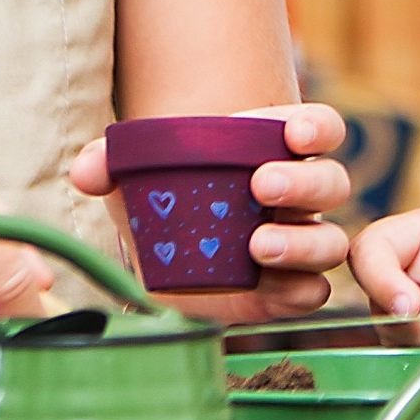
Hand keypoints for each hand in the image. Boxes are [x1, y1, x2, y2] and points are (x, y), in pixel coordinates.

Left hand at [66, 102, 355, 322]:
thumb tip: (87, 171)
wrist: (160, 261)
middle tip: (260, 185)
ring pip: (331, 241)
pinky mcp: (288, 291)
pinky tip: (273, 288)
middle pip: (332, 182)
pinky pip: (316, 292)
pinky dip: (302, 290)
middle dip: (304, 181)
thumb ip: (107, 163)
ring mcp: (299, 244)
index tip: (293, 133)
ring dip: (304, 242)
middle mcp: (300, 197)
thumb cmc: (161, 200)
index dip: (318, 127)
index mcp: (276, 151)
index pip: (321, 128)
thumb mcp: (132, 177)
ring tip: (257, 246)